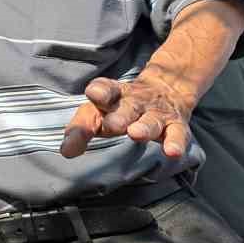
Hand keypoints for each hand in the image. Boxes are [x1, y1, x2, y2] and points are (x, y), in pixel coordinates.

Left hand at [60, 66, 196, 159]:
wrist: (166, 91)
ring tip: (136, 134)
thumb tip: (66, 151)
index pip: (105, 90)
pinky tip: (172, 152)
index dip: (100, 91)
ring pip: (151, 121)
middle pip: (127, 107)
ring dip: (144, 128)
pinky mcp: (176, 126)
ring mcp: (156, 114)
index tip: (93, 93)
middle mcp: (135, 102)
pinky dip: (175, 143)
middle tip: (112, 125)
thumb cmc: (120, 108)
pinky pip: (177, 135)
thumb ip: (81, 129)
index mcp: (114, 96)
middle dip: (120, 116)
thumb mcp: (98, 113)